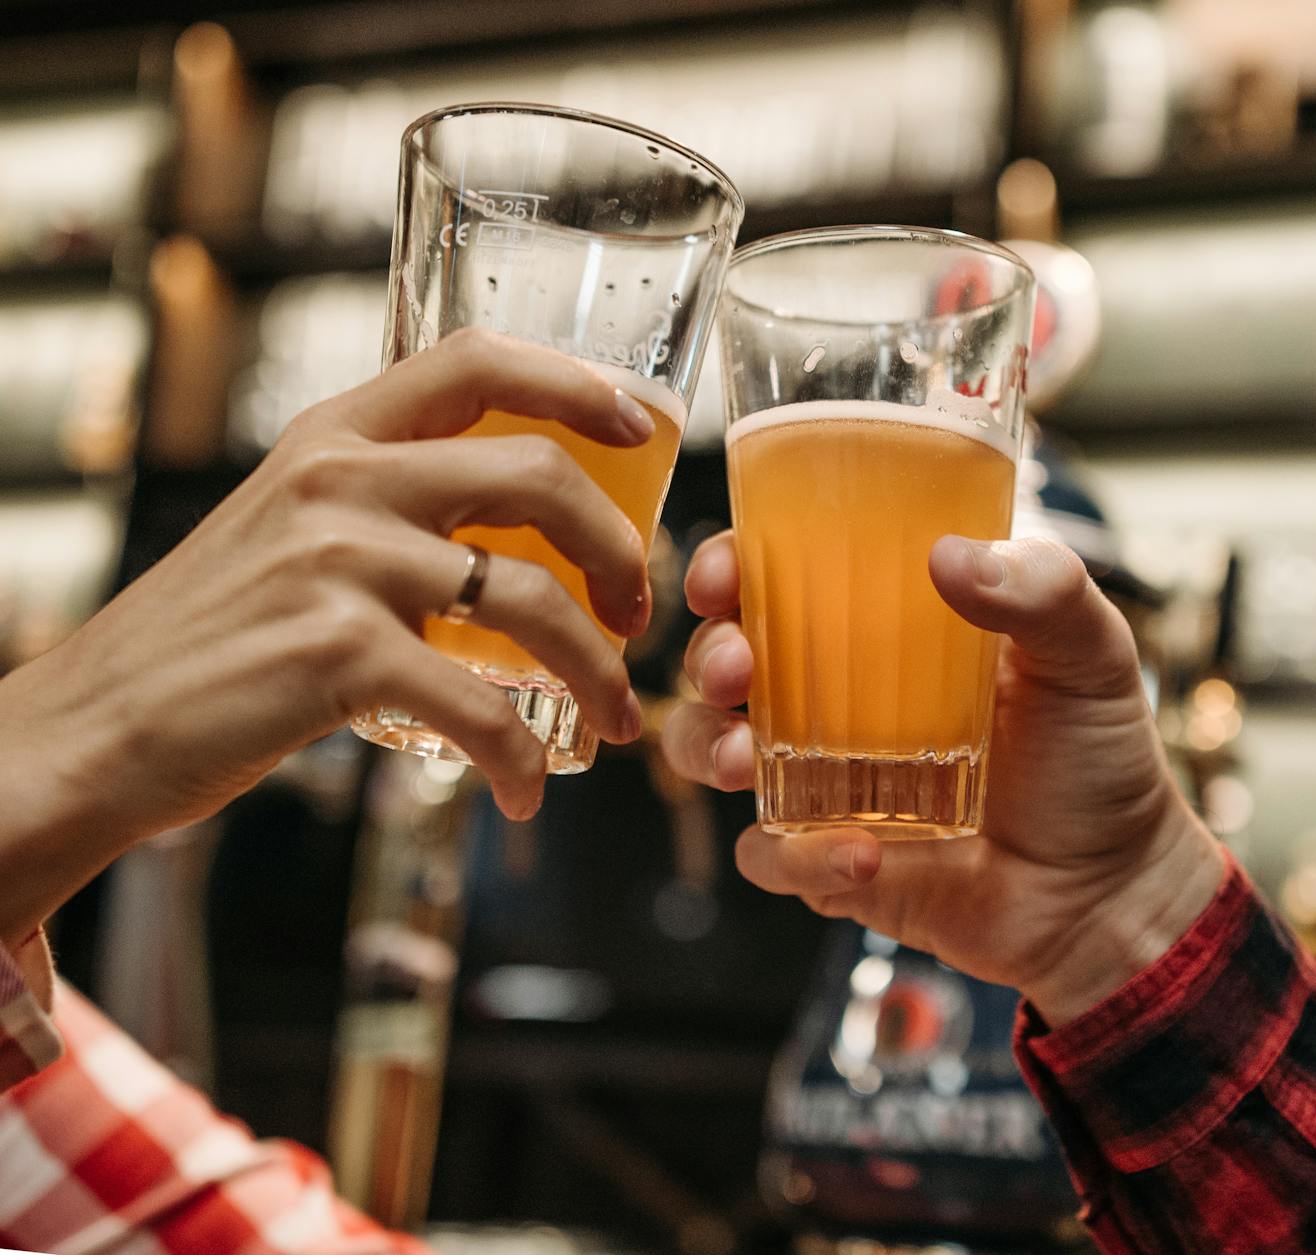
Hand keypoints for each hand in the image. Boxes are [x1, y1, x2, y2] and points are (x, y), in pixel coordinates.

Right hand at [0, 329, 654, 942]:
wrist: (93, 728)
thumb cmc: (206, 641)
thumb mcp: (288, 530)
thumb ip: (383, 506)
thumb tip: (513, 529)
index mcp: (332, 437)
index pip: (475, 362)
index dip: (575, 382)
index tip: (639, 426)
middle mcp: (339, 482)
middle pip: (538, 474)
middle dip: (619, 548)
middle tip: (635, 612)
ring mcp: (338, 564)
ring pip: (533, 600)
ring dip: (599, 671)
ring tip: (613, 719)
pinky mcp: (336, 655)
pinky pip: (480, 706)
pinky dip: (519, 760)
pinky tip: (523, 791)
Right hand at [664, 531, 1226, 1023]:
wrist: (1115, 891)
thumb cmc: (1099, 760)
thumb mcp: (1090, 655)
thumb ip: (1044, 590)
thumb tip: (949, 554)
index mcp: (888, 630)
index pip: (783, 577)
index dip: (731, 566)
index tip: (724, 574)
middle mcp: (841, 697)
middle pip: (727, 658)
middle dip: (706, 655)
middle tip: (734, 666)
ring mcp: (827, 781)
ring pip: (715, 750)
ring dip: (709, 745)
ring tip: (747, 760)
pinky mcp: (830, 862)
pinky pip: (772, 857)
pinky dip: (795, 856)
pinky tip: (858, 855)